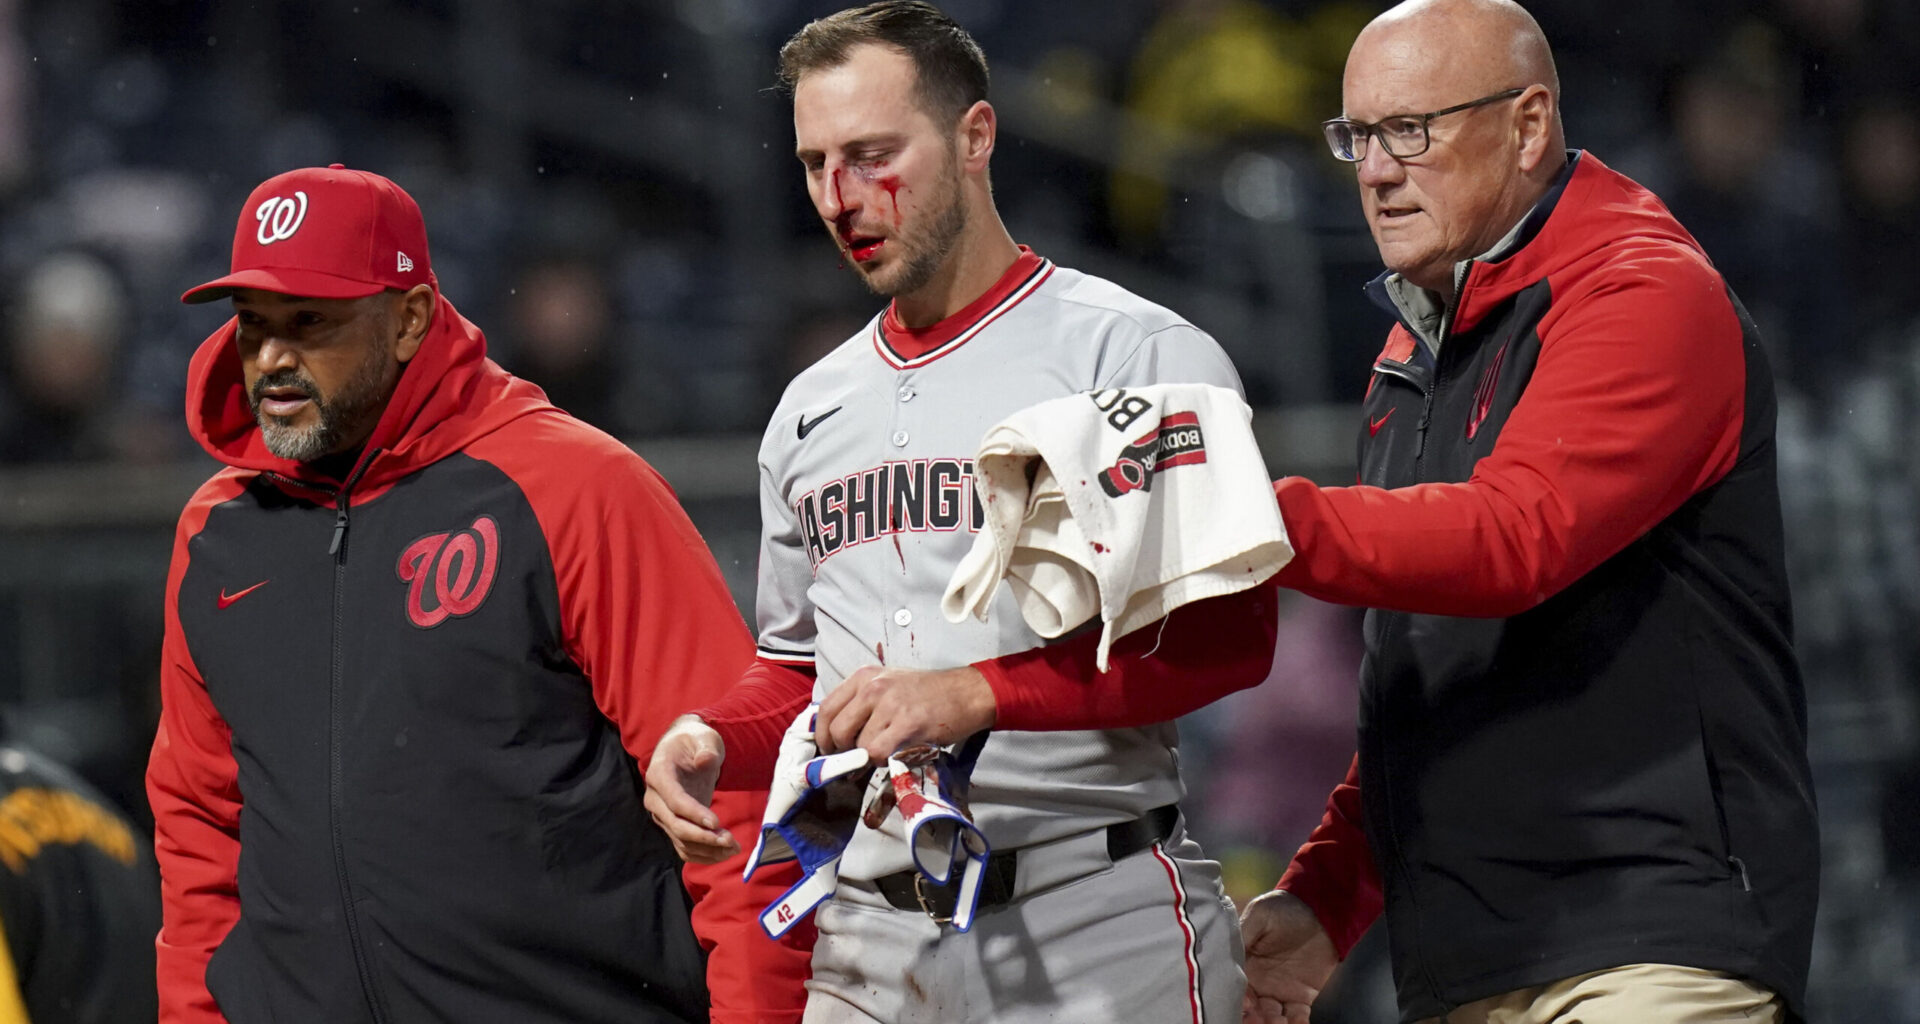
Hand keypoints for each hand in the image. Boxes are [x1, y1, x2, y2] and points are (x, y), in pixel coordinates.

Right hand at [642, 716, 740, 863]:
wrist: (684, 749)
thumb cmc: (694, 740)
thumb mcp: (703, 737)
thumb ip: (706, 748)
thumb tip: (705, 760)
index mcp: (659, 773)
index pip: (674, 800)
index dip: (694, 813)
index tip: (717, 822)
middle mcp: (655, 798)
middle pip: (676, 825)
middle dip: (704, 837)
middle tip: (730, 840)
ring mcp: (662, 814)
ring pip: (681, 841)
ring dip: (707, 849)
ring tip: (733, 847)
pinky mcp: (673, 824)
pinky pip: (685, 846)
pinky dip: (704, 854)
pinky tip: (724, 853)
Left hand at [815, 665, 996, 760]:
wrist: (966, 693)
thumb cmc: (928, 693)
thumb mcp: (888, 685)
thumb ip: (861, 705)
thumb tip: (836, 738)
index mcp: (864, 677)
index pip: (826, 708)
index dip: (823, 736)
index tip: (831, 749)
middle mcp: (873, 688)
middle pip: (837, 730)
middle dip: (842, 752)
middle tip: (855, 759)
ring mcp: (890, 705)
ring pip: (858, 746)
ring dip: (867, 758)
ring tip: (884, 753)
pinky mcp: (907, 725)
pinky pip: (878, 753)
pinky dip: (881, 762)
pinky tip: (893, 755)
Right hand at [1240, 889, 1337, 1022]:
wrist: (1319, 911)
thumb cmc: (1284, 909)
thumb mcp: (1259, 915)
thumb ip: (1242, 934)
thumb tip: (1224, 954)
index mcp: (1244, 965)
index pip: (1236, 988)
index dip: (1238, 998)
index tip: (1247, 1003)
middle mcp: (1259, 983)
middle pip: (1251, 1009)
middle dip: (1253, 1018)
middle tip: (1260, 1018)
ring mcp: (1281, 992)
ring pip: (1272, 1017)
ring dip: (1273, 1023)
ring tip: (1278, 1022)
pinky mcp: (1303, 997)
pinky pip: (1298, 1016)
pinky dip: (1297, 1023)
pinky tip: (1296, 1022)